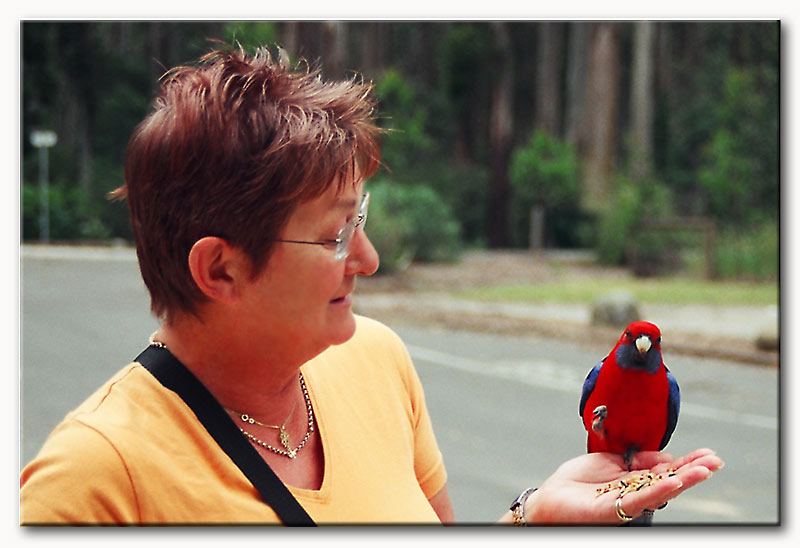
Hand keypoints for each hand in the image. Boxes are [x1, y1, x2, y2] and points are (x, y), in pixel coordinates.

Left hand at [525, 448, 723, 524]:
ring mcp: (627, 504)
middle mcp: (636, 494)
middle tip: (716, 462)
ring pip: (660, 492)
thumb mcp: (611, 461)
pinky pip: (639, 500)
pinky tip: (672, 482)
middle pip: (670, 482)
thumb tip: (666, 456)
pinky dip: (656, 491)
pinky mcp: (614, 510)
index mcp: (636, 481)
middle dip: (693, 472)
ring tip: (703, 471)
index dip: (688, 463)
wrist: (551, 497)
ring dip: (683, 480)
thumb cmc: (578, 482)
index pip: (667, 471)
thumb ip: (638, 459)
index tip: (709, 454)